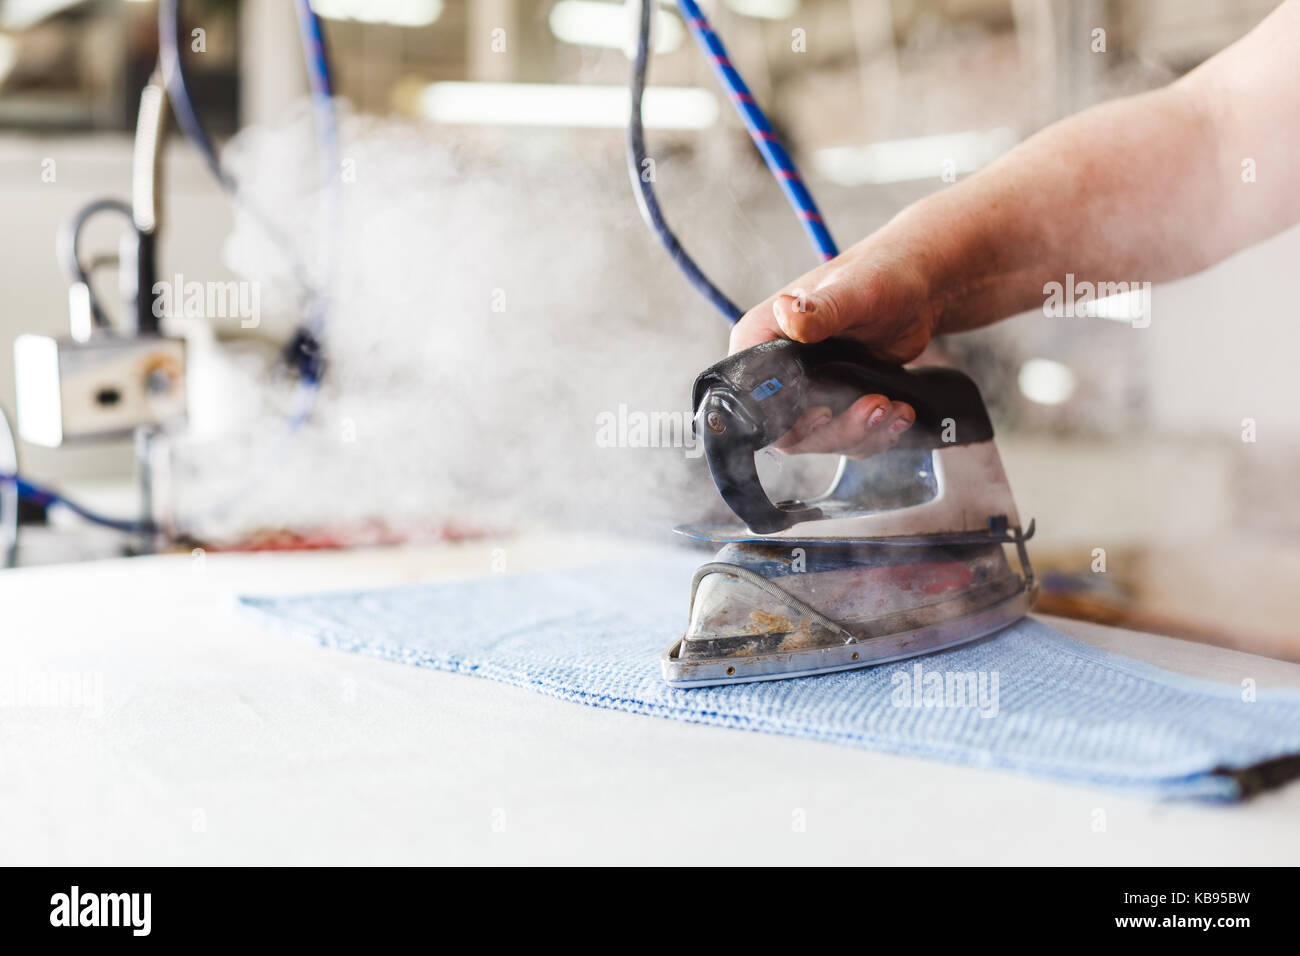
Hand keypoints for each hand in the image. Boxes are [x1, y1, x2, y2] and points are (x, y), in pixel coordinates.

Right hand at [729, 241, 938, 457]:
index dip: (779, 416)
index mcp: (762, 338)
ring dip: (862, 433)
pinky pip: (849, 439)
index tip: (821, 412)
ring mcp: (807, 392)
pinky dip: (878, 434)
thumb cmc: (879, 275)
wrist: (916, 290)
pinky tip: (900, 414)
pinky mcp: (836, 405)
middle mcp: (777, 371)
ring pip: (821, 439)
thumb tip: (786, 313)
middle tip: (875, 406)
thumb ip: (819, 311)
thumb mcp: (851, 291)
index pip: (748, 395)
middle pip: (786, 431)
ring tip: (893, 407)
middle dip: (834, 429)